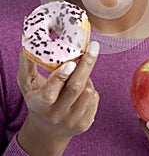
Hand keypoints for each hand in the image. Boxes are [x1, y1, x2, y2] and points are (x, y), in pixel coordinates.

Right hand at [17, 41, 99, 155]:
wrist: (48, 131)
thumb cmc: (37, 100)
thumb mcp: (27, 85)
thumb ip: (27, 65)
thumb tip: (28, 43)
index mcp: (39, 104)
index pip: (50, 92)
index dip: (60, 77)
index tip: (70, 63)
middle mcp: (56, 115)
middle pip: (75, 88)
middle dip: (86, 64)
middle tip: (93, 46)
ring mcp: (72, 121)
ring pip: (88, 91)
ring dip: (87, 77)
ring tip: (79, 73)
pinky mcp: (85, 123)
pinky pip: (94, 98)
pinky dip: (90, 88)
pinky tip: (82, 88)